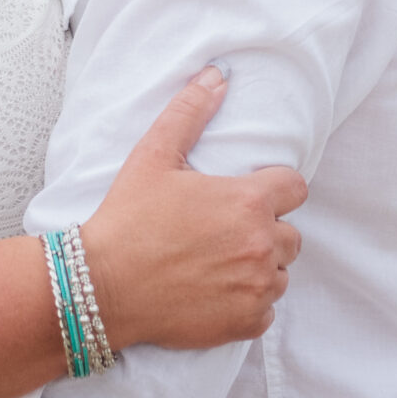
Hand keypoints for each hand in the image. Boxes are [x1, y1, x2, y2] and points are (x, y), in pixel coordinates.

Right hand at [78, 65, 307, 351]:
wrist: (101, 287)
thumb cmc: (127, 218)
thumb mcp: (154, 155)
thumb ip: (190, 112)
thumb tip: (217, 75)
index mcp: (248, 201)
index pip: (295, 189)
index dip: (273, 190)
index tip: (245, 197)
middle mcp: (261, 245)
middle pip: (291, 235)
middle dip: (265, 231)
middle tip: (223, 233)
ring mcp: (256, 287)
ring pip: (280, 274)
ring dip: (258, 268)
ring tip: (217, 263)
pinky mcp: (245, 323)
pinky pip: (267, 312)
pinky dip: (248, 305)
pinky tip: (215, 294)